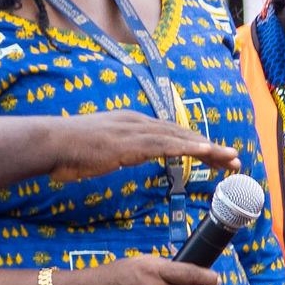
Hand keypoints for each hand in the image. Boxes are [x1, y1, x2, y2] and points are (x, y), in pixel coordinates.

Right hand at [45, 110, 237, 184]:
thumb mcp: (98, 150)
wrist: (49, 143)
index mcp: (131, 124)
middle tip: (235, 161)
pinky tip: (209, 152)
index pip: (171, 135)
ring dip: (210, 150)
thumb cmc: (67, 151)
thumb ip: (112, 151)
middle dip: (211, 148)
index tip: (216, 157)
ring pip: (181, 139)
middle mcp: (137, 123)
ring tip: (232, 160)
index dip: (196, 146)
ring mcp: (135, 130)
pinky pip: (167, 145)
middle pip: (183, 135)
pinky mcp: (131, 142)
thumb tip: (114, 157)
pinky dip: (190, 148)